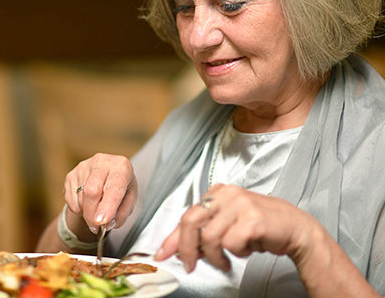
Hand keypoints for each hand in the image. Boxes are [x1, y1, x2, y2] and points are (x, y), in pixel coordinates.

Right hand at [64, 153, 137, 232]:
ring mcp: (83, 167)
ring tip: (96, 210)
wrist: (108, 173)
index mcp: (121, 166)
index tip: (101, 222)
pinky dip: (79, 209)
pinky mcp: (71, 175)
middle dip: (92, 214)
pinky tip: (87, 204)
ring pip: (80, 198)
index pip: (113, 188)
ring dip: (87, 213)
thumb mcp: (130, 199)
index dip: (107, 206)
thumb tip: (108, 223)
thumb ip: (122, 213)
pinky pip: (70, 200)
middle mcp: (101, 162)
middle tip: (96, 227)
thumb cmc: (121, 185)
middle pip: (91, 191)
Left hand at [155, 184, 320, 272]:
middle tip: (189, 265)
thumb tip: (177, 248)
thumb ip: (203, 233)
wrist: (295, 228)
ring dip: (215, 257)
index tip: (162, 254)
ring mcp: (240, 204)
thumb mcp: (227, 226)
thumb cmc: (260, 227)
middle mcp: (226, 194)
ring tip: (225, 261)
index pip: (186, 215)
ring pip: (209, 237)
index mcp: (217, 192)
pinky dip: (235, 254)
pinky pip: (230, 243)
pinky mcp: (253, 219)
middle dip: (185, 248)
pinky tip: (245, 251)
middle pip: (191, 222)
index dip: (172, 238)